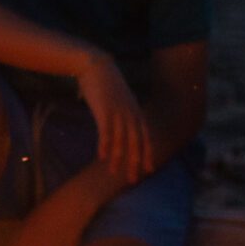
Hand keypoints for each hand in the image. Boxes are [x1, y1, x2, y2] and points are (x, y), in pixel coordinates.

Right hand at [74, 53, 152, 183]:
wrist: (95, 66)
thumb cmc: (105, 83)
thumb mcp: (120, 99)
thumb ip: (123, 112)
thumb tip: (120, 125)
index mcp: (136, 112)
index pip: (145, 138)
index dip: (147, 154)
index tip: (149, 170)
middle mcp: (131, 114)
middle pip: (135, 143)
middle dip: (135, 162)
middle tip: (133, 179)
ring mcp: (118, 112)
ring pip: (121, 140)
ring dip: (118, 158)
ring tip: (114, 172)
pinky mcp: (104, 109)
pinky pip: (106, 131)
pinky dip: (105, 144)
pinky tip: (102, 156)